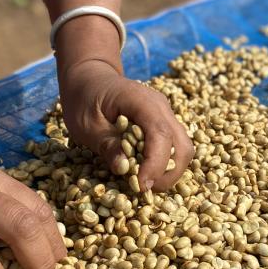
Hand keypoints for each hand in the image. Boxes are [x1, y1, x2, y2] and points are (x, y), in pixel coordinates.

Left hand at [58, 59, 193, 190]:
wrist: (90, 79)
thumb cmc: (84, 100)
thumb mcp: (85, 125)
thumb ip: (106, 145)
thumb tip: (123, 168)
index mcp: (140, 100)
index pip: (160, 134)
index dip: (155, 163)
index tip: (141, 185)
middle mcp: (160, 106)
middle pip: (181, 144)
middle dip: (169, 173)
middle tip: (145, 189)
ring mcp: (165, 114)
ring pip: (183, 148)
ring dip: (170, 171)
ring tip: (146, 184)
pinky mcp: (164, 124)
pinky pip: (174, 147)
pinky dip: (165, 164)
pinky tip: (146, 173)